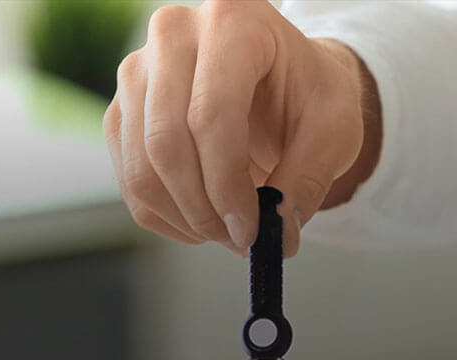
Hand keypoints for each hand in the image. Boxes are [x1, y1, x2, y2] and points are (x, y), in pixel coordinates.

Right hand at [104, 0, 381, 256]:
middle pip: (166, 141)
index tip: (251, 230)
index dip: (227, 184)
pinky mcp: (123, 108)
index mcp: (233, 19)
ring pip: (142, 167)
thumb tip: (278, 238)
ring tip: (228, 231)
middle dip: (204, 208)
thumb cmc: (309, 94)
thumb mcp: (332, 131)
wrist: (281, 80)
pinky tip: (203, 219)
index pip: (210, 113)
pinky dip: (166, 215)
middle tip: (240, 240)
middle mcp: (174, 32)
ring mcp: (138, 68)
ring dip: (185, 218)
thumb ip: (306, 181)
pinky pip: (130, 181)